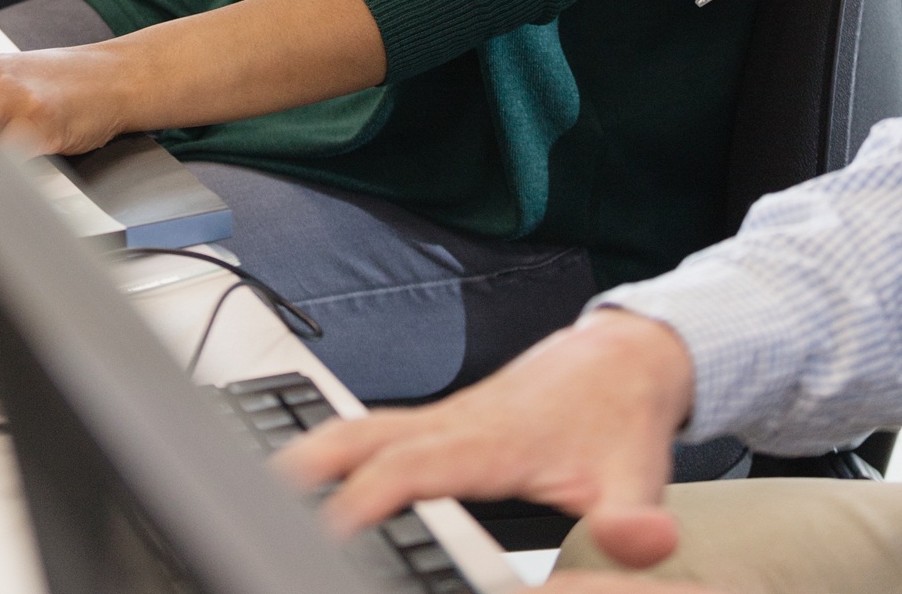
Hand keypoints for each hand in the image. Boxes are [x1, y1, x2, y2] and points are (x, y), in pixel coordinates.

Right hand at [278, 309, 693, 532]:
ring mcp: (447, 418)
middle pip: (364, 433)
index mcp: (490, 439)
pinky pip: (382, 431)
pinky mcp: (449, 422)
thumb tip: (639, 542)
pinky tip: (324, 480)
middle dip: (310, 463)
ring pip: (365, 426)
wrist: (625, 358)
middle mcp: (456, 422)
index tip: (331, 531)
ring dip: (316, 452)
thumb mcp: (636, 478)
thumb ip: (633, 522)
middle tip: (262, 499)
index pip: (410, 466)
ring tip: (270, 492)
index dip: (366, 497)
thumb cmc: (620, 418)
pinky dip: (343, 450)